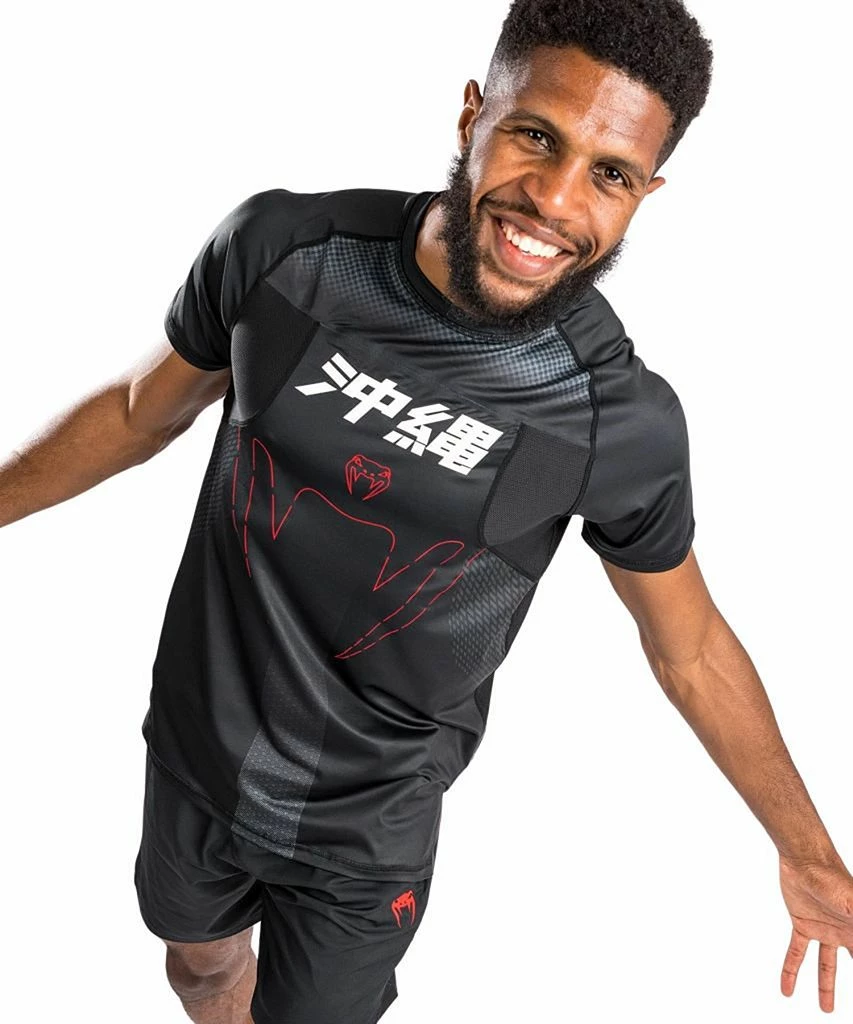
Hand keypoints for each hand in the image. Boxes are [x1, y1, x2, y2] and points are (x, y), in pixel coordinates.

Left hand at [778, 853, 852, 1011]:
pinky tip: (786, 990)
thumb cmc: (834, 878)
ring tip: (826, 1010)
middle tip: (847, 1008)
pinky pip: (796, 953)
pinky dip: (790, 971)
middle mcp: (844, 933)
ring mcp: (823, 930)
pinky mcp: (802, 925)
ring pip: (825, 966)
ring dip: (825, 987)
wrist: (805, 859)